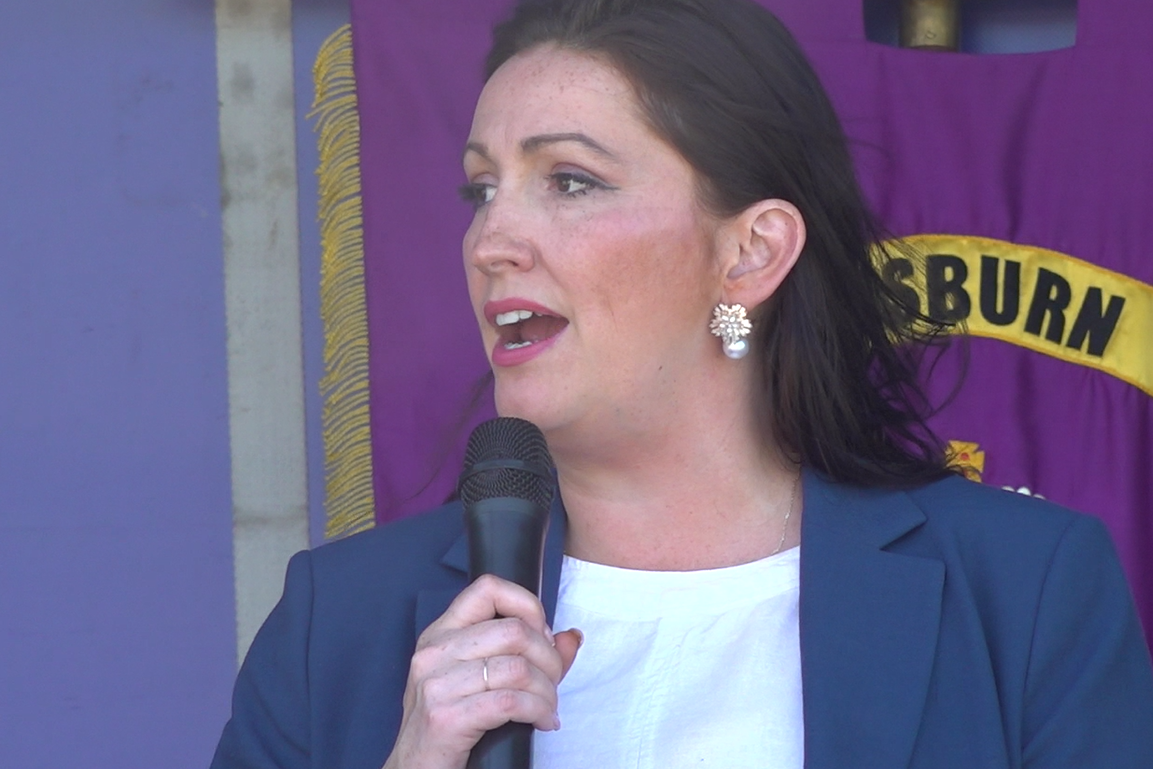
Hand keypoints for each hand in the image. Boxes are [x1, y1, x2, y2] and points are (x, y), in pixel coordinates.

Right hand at [382, 574, 581, 768]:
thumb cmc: (449, 725)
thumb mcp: (480, 681)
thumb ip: (528, 656)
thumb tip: (571, 637)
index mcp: (440, 634)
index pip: (487, 589)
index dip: (527, 605)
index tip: (541, 636)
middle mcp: (434, 652)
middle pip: (514, 631)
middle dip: (548, 658)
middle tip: (553, 682)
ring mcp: (436, 684)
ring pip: (517, 668)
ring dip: (547, 690)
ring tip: (549, 707)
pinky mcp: (445, 718)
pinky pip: (512, 702)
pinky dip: (539, 711)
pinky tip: (543, 721)